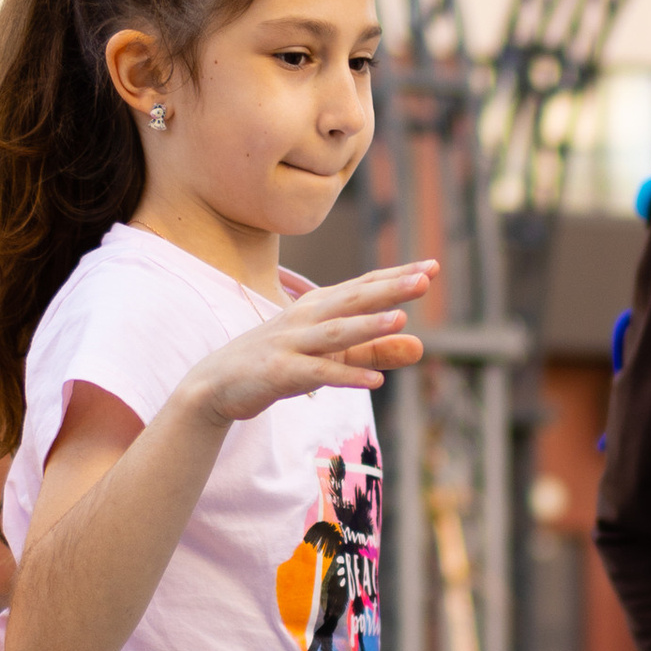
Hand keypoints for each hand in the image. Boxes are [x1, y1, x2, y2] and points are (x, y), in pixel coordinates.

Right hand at [184, 263, 436, 432]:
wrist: (217, 383)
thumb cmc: (280, 362)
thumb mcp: (333, 355)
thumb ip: (376, 351)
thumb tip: (421, 346)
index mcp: (319, 306)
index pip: (364, 286)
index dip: (397, 277)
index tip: (433, 267)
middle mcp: (306, 318)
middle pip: (353, 299)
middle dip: (389, 288)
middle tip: (425, 278)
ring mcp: (291, 343)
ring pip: (335, 332)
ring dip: (367, 325)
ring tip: (400, 318)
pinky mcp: (280, 372)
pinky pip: (318, 373)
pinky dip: (346, 376)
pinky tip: (375, 381)